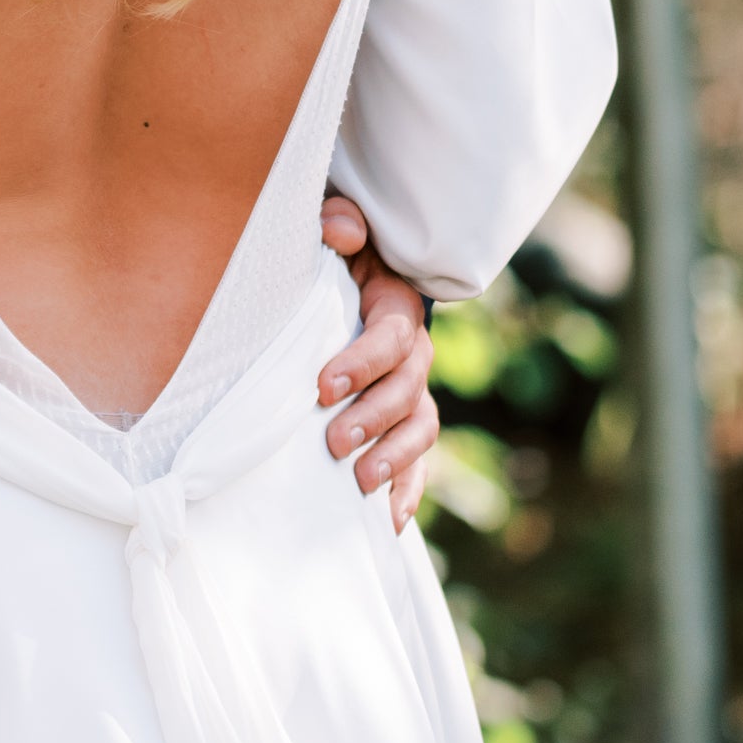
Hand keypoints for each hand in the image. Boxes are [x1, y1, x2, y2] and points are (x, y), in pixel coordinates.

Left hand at [317, 195, 437, 531]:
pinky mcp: (400, 420)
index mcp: (395, 305)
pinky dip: (408, 489)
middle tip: (333, 441)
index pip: (390, 337)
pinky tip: (389, 521)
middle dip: (374, 418)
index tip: (322, 386)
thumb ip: (336, 222)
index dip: (362, 363)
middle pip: (409, 389)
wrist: (336, 281)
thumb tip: (343, 233)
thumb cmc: (327, 257)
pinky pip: (416, 458)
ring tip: (360, 483)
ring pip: (419, 427)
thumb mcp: (329, 228)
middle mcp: (412, 351)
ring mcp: (410, 389)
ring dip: (394, 458)